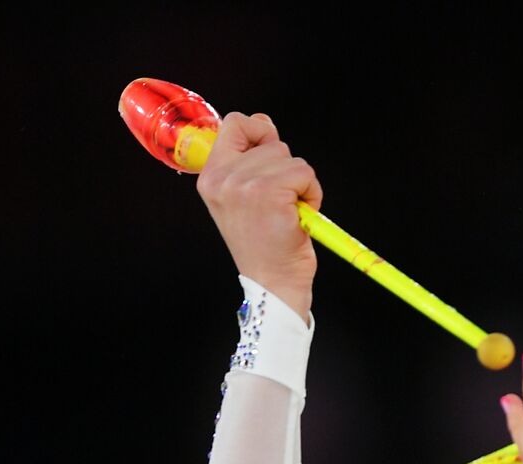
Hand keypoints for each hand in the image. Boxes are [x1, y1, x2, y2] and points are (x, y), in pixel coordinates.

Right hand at [195, 112, 322, 323]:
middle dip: (286, 169)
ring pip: (291, 157)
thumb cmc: (266, 243)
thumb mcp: (248, 196)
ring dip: (300, 184)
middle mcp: (222, 178)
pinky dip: (312, 193)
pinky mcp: (269, 191)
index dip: (259, 133)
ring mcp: (244, 184)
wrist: (273, 282)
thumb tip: (265, 122)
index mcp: (210, 177)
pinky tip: (298, 216)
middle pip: (271, 142)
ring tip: (288, 212)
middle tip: (279, 203)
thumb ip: (252, 158)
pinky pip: (305, 173)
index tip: (270, 160)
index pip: (234, 123)